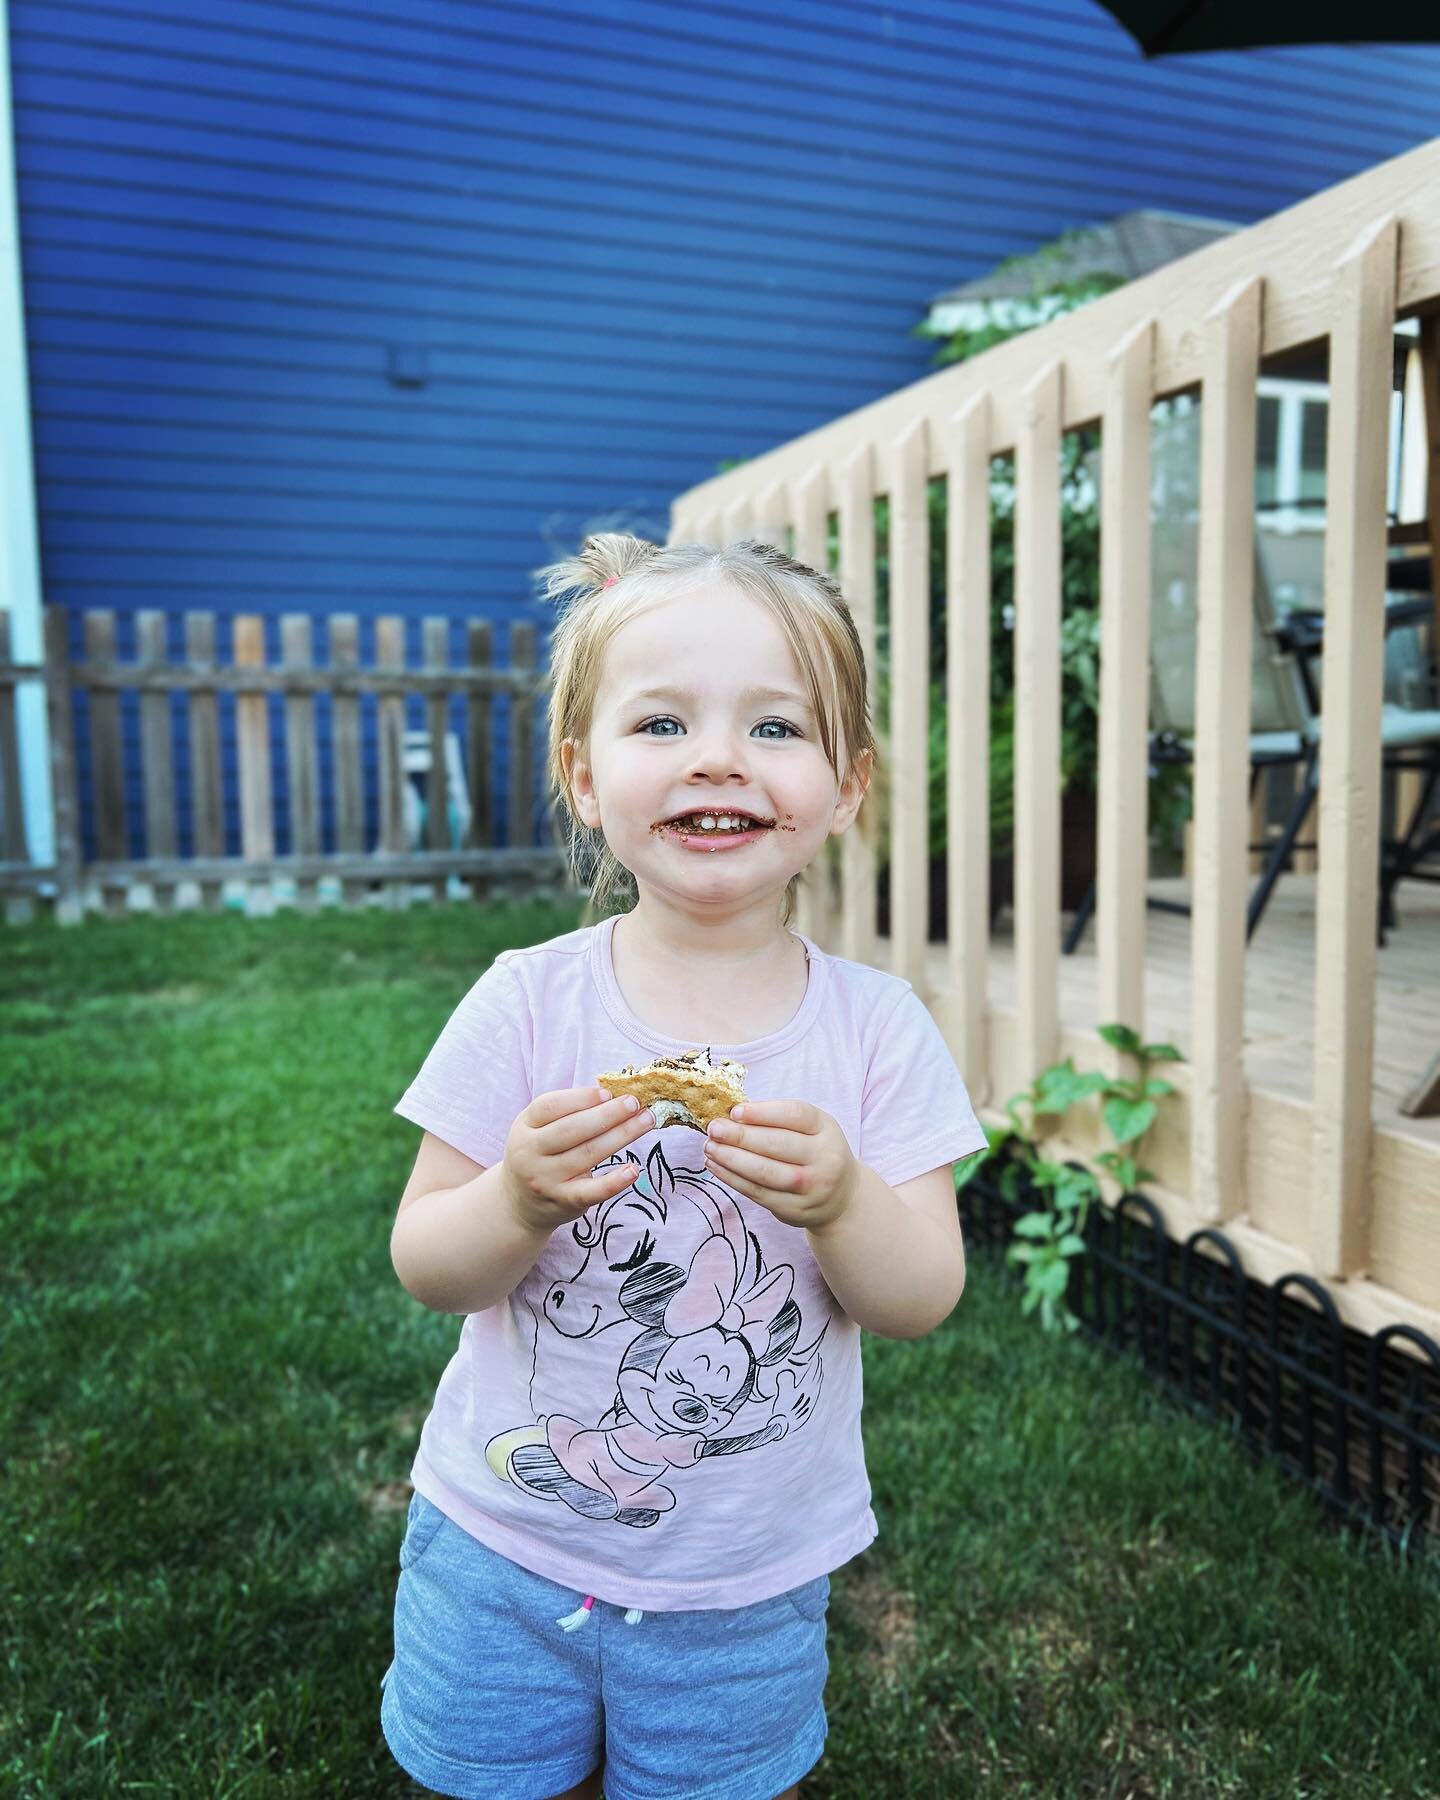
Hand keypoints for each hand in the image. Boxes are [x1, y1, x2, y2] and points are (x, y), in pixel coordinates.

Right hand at [503, 1086, 653, 1233]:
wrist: (519, 1204)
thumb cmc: (540, 1155)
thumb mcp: (539, 1130)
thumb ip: (567, 1113)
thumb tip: (612, 1094)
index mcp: (524, 1127)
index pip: (549, 1106)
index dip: (580, 1097)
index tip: (608, 1092)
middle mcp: (530, 1153)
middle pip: (572, 1129)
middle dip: (607, 1114)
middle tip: (634, 1103)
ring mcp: (546, 1179)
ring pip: (588, 1154)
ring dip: (622, 1135)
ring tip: (646, 1121)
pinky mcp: (563, 1202)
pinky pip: (592, 1192)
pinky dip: (614, 1181)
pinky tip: (634, 1169)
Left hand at [702, 1099, 857, 1230]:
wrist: (841, 1197)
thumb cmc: (814, 1152)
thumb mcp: (810, 1128)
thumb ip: (778, 1119)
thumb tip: (730, 1115)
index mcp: (826, 1129)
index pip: (795, 1115)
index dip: (763, 1112)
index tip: (735, 1111)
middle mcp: (825, 1158)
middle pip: (778, 1144)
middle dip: (741, 1136)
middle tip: (714, 1128)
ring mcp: (812, 1187)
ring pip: (765, 1172)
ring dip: (732, 1159)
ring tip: (710, 1147)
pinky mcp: (795, 1210)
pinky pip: (758, 1193)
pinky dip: (733, 1179)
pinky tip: (717, 1166)